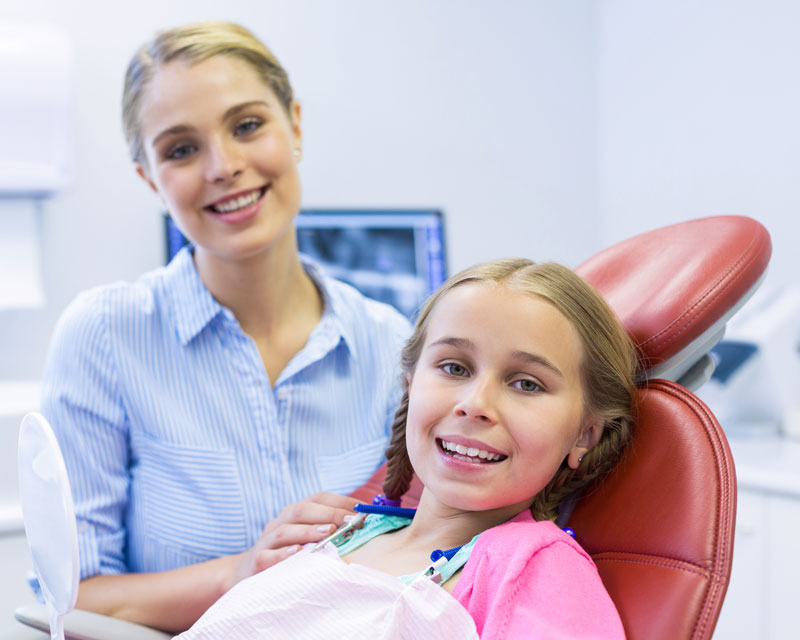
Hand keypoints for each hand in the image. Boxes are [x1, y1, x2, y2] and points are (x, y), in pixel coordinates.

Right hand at [223, 492, 361, 590]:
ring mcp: (267, 541)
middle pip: (302, 510)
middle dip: (329, 513)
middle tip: (350, 520)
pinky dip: (283, 554)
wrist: (246, 572)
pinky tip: (298, 553)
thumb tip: (362, 522)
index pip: (318, 499)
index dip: (340, 501)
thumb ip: (328, 529)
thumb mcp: (304, 538)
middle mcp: (280, 522)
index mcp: (294, 513)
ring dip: (309, 531)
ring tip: (329, 532)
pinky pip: (268, 556)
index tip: (362, 509)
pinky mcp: (257, 562)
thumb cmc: (286, 554)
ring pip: (285, 531)